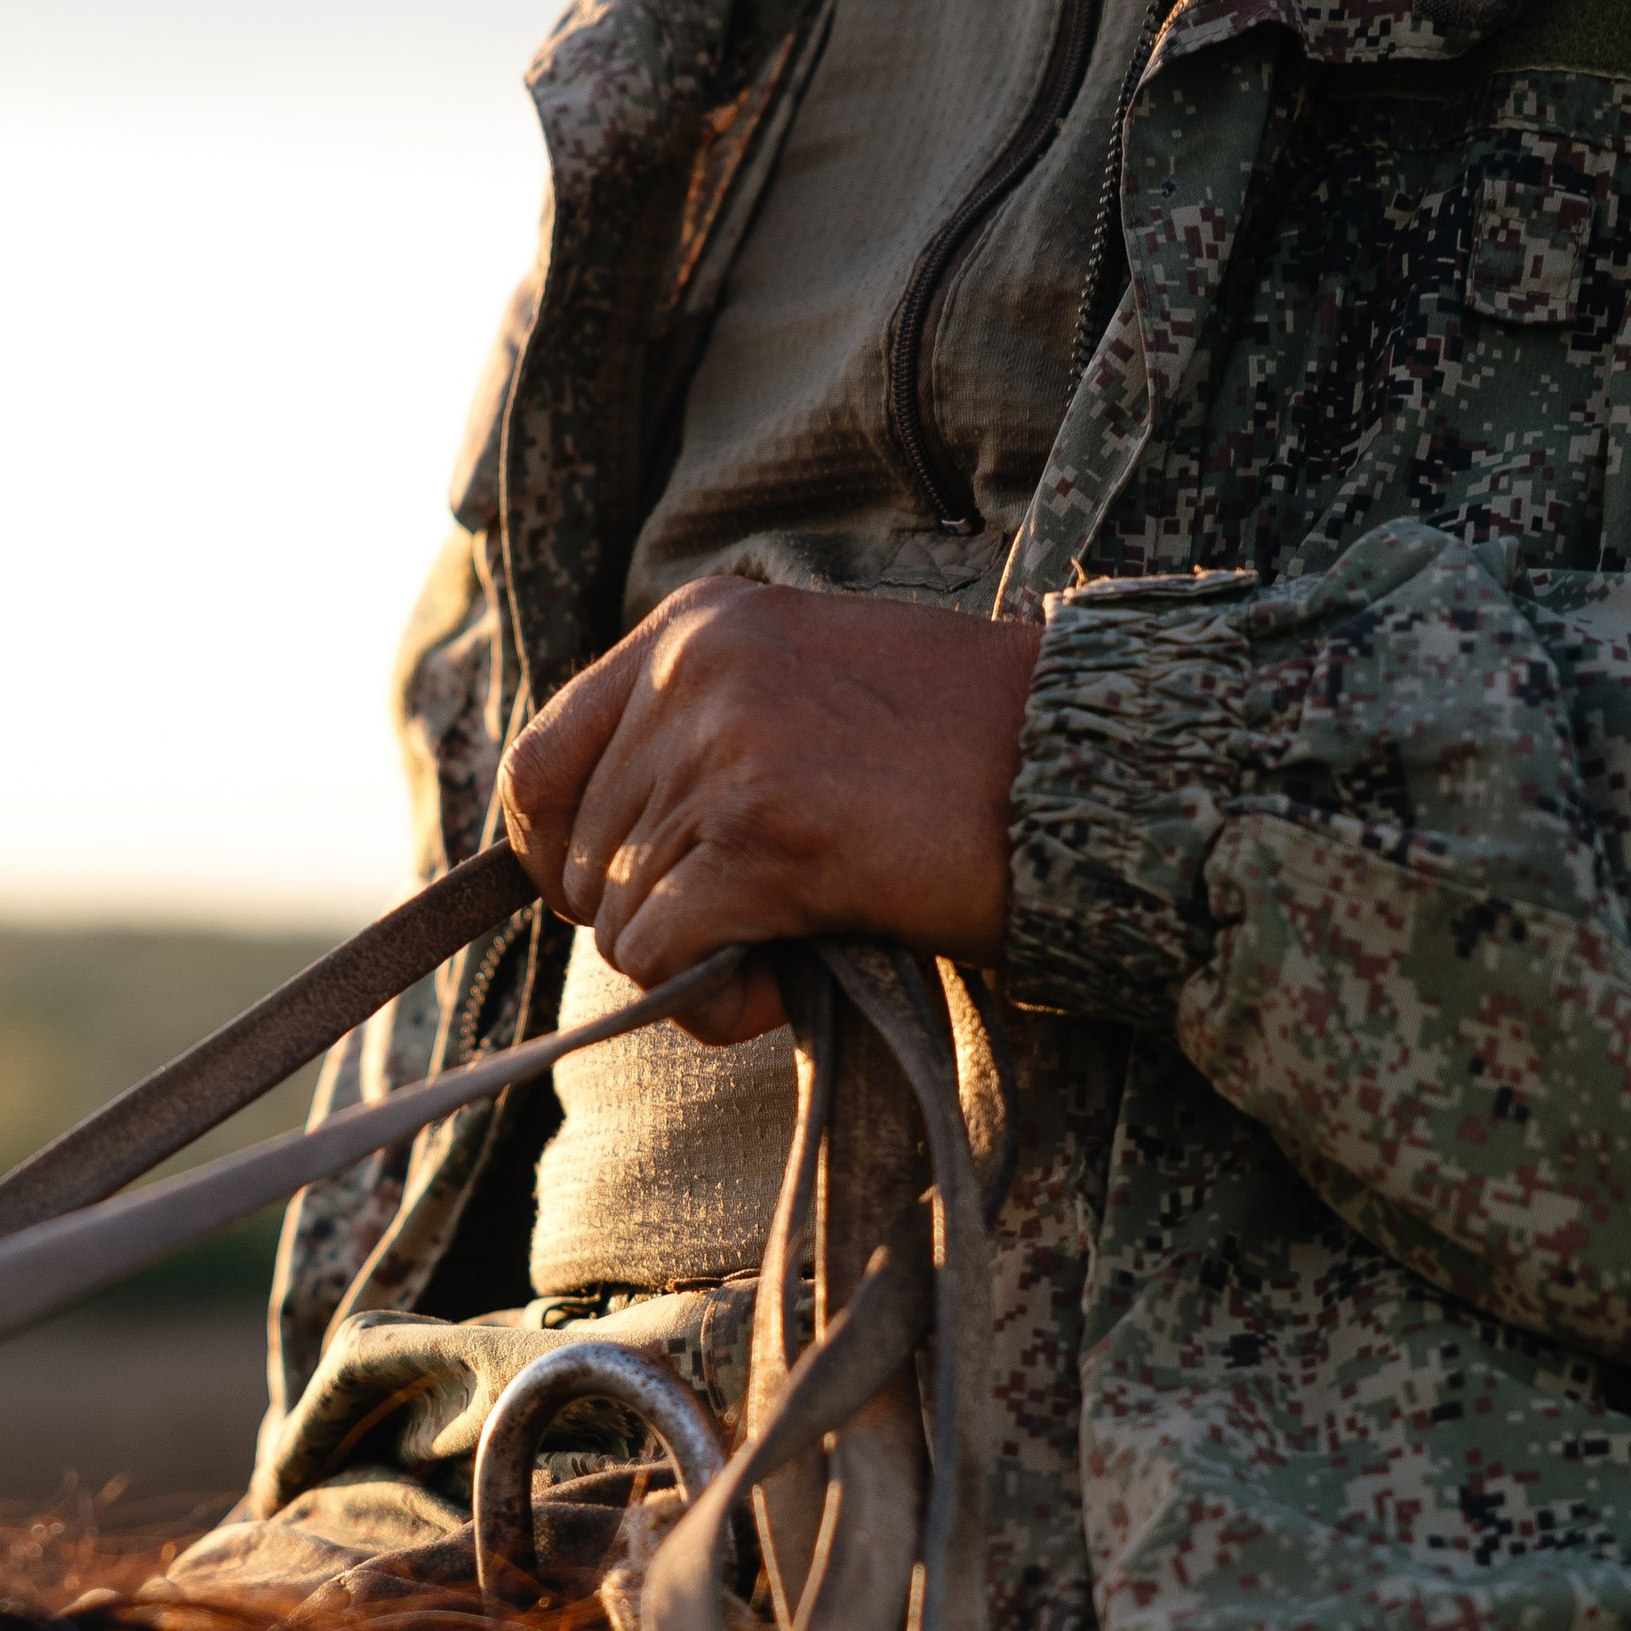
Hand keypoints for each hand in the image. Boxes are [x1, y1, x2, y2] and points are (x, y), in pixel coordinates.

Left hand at [498, 576, 1040, 1043]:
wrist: (1091, 768)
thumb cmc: (971, 754)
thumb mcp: (813, 695)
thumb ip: (704, 741)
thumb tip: (598, 861)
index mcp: (699, 626)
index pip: (540, 761)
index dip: (558, 858)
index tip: (620, 899)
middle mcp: (697, 670)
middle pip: (581, 857)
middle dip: (648, 922)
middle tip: (747, 936)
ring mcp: (727, 749)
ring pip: (619, 917)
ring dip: (691, 967)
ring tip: (784, 955)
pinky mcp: (765, 835)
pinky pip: (662, 960)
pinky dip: (711, 1004)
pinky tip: (776, 991)